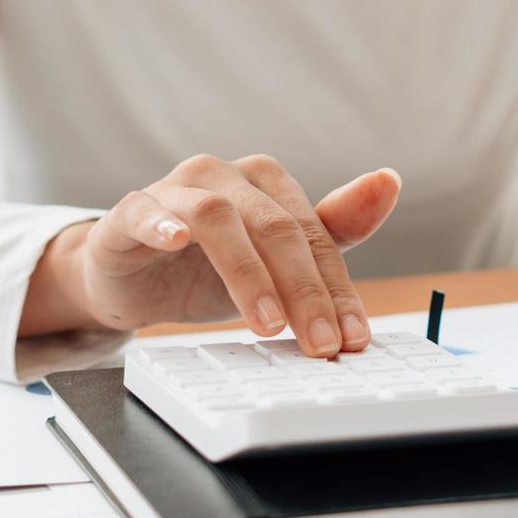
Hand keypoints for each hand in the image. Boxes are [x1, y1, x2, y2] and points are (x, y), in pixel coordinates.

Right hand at [21, 156, 400, 356]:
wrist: (131, 278)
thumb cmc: (210, 266)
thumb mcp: (278, 262)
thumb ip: (333, 232)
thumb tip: (388, 181)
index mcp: (267, 182)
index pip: (315, 236)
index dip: (338, 289)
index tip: (354, 337)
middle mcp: (225, 175)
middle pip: (275, 228)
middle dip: (304, 291)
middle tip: (319, 342)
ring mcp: (175, 189)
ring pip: (219, 218)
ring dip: (248, 273)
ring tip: (267, 324)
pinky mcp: (129, 211)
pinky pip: (145, 211)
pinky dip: (161, 224)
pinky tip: (174, 241)